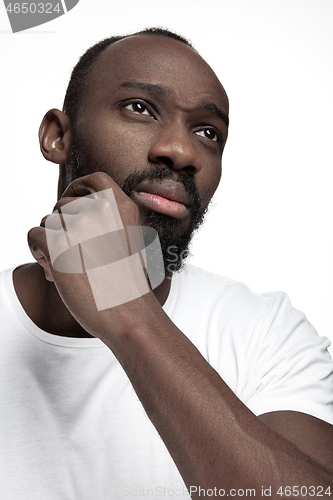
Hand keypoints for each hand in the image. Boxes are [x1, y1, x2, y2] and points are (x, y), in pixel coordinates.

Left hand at [28, 172, 159, 338]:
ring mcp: (80, 226)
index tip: (72, 202)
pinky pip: (34, 234)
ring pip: (48, 221)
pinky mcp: (59, 245)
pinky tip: (51, 269)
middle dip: (62, 227)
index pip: (94, 179)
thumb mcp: (128, 242)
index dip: (78, 188)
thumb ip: (107, 223)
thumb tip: (69, 216)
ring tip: (64, 266)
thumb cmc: (128, 285)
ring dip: (49, 241)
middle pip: (64, 205)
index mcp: (123, 207)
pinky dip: (37, 251)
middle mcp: (101, 210)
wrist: (128, 313)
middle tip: (70, 253)